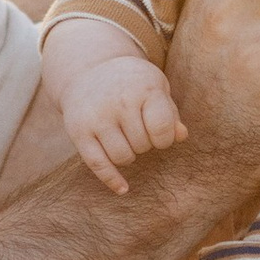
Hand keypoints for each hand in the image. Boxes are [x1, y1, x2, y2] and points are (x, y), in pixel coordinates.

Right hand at [39, 31, 186, 197]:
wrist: (86, 71)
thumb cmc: (131, 84)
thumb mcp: (155, 88)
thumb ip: (170, 113)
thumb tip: (181, 136)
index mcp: (143, 88)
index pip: (162, 129)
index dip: (165, 138)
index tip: (160, 133)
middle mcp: (119, 101)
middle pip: (142, 145)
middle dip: (144, 143)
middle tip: (137, 128)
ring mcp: (97, 117)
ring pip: (122, 157)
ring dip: (129, 155)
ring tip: (125, 140)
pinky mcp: (78, 131)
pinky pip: (97, 164)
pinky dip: (112, 180)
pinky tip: (124, 189)